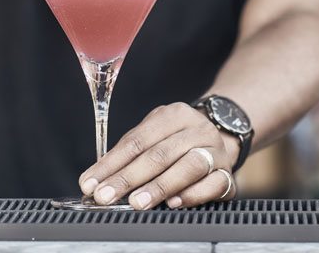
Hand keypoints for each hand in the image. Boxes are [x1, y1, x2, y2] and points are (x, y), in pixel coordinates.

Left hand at [78, 103, 240, 209]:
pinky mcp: (228, 174)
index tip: (91, 183)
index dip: (111, 163)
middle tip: (106, 196)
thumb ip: (130, 154)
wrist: (224, 136)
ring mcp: (215, 151)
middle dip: (128, 178)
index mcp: (174, 115)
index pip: (137, 140)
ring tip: (137, 202)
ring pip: (188, 167)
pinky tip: (174, 203)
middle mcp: (197, 129)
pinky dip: (192, 194)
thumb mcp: (155, 135)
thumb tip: (98, 179)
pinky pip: (213, 184)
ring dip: (159, 187)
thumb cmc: (179, 140)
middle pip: (159, 154)